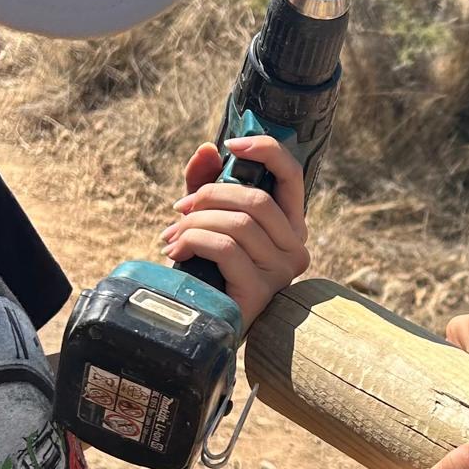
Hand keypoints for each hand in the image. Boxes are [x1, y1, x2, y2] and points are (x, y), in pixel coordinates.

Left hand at [162, 135, 310, 329]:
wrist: (203, 323)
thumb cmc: (209, 270)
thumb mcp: (209, 220)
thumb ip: (208, 185)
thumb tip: (208, 150)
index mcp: (290, 225)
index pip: (292, 176)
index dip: (265, 151)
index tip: (232, 144)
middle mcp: (295, 247)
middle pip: (256, 199)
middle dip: (209, 195)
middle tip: (180, 210)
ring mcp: (280, 271)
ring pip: (238, 223)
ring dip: (195, 223)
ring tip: (173, 236)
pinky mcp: (259, 290)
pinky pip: (225, 248)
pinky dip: (194, 241)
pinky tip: (177, 250)